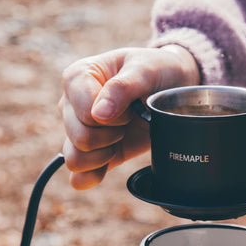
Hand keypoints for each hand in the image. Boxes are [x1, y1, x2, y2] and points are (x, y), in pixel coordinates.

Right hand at [59, 45, 199, 189]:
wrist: (173, 91)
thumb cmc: (155, 72)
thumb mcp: (145, 69)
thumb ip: (121, 88)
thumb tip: (97, 115)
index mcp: (77, 78)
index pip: (85, 112)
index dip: (114, 116)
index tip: (131, 107)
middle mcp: (72, 106)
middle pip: (79, 137)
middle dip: (112, 135)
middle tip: (129, 121)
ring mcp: (80, 131)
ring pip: (75, 160)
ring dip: (104, 155)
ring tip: (121, 138)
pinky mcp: (94, 153)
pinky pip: (79, 177)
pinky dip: (94, 176)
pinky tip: (110, 162)